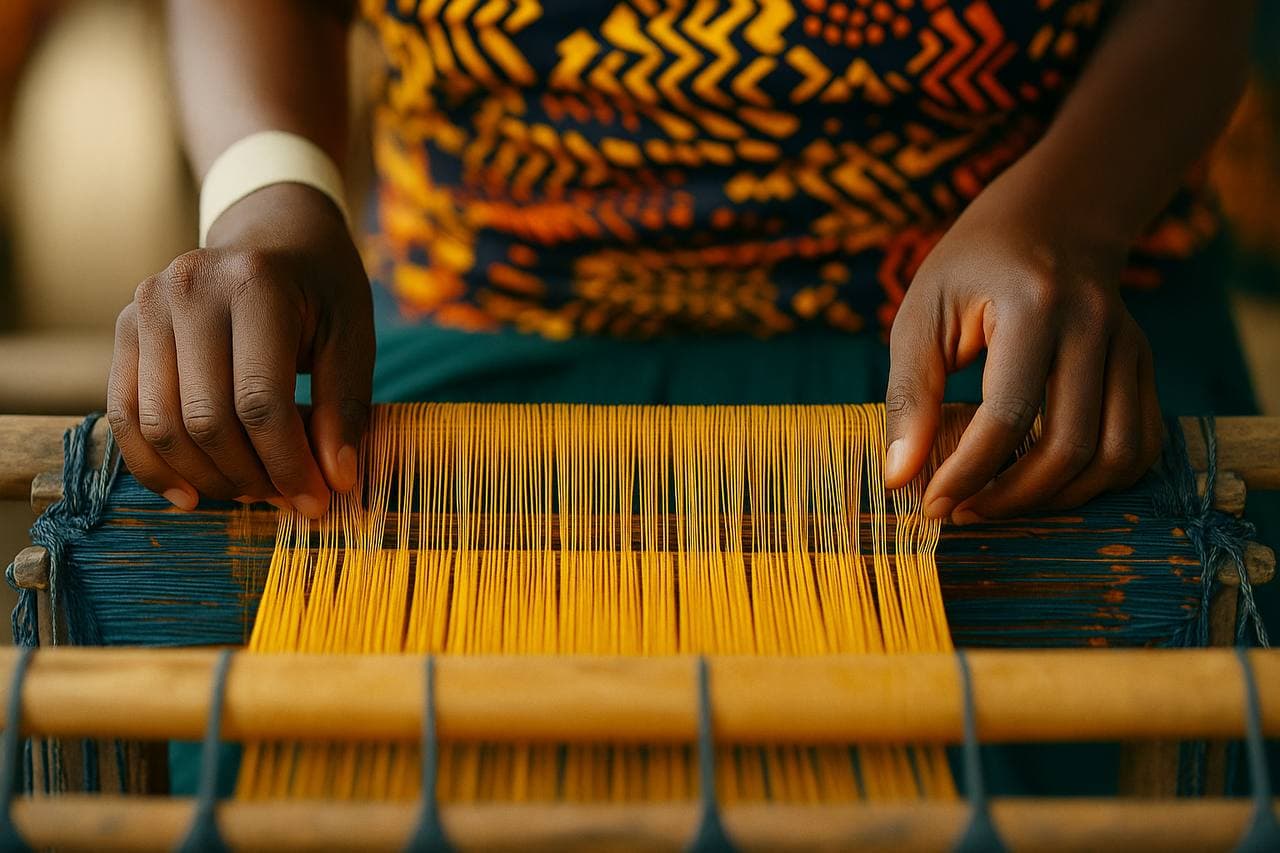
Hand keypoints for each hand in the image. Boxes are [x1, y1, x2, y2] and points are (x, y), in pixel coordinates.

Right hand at [107, 183, 374, 516]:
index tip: (316, 502)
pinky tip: (192, 493)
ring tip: (250, 493)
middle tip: (284, 501)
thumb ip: (343, 407)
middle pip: (206, 418)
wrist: (274, 233)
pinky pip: (125, 414)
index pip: (260, 401)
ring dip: (206, 477)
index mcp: (255, 283)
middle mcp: (190, 289)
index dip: (288, 464)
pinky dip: (154, 464)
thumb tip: (336, 481)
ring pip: (161, 424)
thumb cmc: (322, 289)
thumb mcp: (352, 337)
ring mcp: (148, 306)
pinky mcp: (125, 328)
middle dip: (249, 476)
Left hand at [882, 163, 1161, 521]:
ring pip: (1115, 456)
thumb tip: (897, 478)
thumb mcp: (920, 315)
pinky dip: (1098, 481)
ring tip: (1001, 503)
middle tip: (963, 513)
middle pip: (1070, 446)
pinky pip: (1139, 446)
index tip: (932, 506)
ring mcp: (1130, 346)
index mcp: (1035, 305)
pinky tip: (1047, 484)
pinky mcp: (1144, 365)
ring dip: (1058, 499)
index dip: (967, 472)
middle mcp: (1096, 326)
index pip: (1007, 415)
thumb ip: (908, 396)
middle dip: (1013, 497)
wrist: (1048, 218)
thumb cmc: (969, 268)